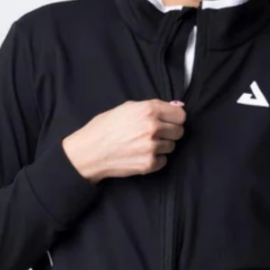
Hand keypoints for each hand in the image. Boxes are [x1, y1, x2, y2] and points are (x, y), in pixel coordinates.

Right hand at [62, 99, 186, 183]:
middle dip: (170, 132)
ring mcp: (152, 147)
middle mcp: (152, 127)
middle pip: (179, 131)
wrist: (89, 152)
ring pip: (172, 146)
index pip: (180, 115)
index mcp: (148, 110)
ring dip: (162, 146)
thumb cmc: (105, 127)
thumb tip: (178, 106)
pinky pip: (164, 160)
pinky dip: (155, 159)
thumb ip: (153, 106)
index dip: (175, 118)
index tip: (169, 121)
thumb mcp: (127, 108)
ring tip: (143, 144)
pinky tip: (140, 154)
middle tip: (154, 133)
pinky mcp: (149, 163)